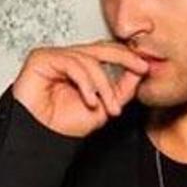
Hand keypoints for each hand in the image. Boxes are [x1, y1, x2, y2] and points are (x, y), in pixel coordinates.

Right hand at [11, 41, 148, 137]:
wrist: (41, 138)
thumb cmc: (63, 125)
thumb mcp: (104, 107)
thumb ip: (121, 89)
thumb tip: (140, 70)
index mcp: (81, 67)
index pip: (107, 52)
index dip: (127, 57)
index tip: (146, 68)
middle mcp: (68, 59)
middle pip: (101, 48)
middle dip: (125, 58)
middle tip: (141, 68)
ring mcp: (55, 56)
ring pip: (90, 60)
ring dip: (104, 85)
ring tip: (108, 107)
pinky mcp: (41, 58)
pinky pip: (72, 63)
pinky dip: (86, 83)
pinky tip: (91, 100)